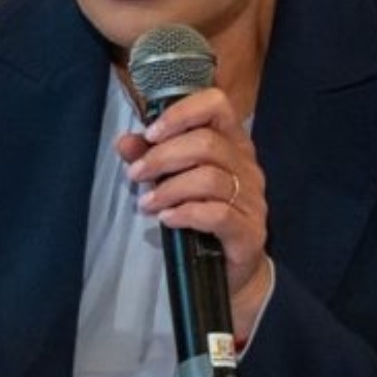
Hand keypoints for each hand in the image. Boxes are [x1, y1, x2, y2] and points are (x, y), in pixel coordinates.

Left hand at [117, 88, 271, 338]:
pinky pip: (217, 214)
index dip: (181, 113)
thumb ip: (148, 157)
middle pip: (207, 143)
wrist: (229, 271)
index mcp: (232, 144)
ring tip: (145, 202)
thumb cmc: (200, 216)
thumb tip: (123, 141)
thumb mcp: (170, 180)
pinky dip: (185, 213)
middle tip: (135, 175)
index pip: (216, 105)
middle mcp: (248, 166)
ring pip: (210, 178)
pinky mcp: (250, 231)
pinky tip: (166, 219)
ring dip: (168, 188)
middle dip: (162, 157)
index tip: (150, 133)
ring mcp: (253, 199)